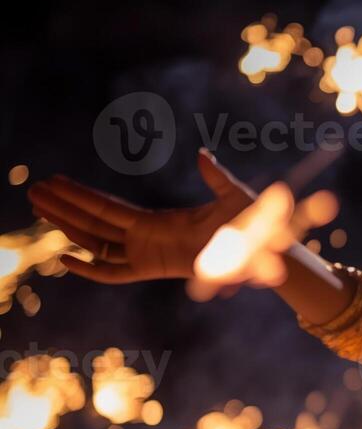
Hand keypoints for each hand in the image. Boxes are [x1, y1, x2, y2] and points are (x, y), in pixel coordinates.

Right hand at [28, 150, 256, 283]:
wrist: (261, 258)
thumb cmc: (249, 228)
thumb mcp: (231, 198)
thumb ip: (215, 178)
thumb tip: (203, 155)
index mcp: (156, 219)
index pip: (106, 206)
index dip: (79, 195)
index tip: (55, 181)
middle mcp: (145, 236)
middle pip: (93, 221)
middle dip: (62, 207)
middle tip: (32, 193)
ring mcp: (146, 255)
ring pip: (96, 243)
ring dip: (68, 229)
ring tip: (39, 213)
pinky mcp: (153, 273)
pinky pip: (114, 274)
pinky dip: (90, 269)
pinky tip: (65, 259)